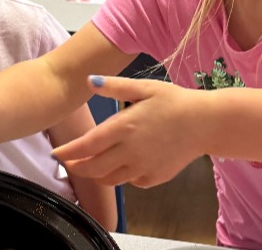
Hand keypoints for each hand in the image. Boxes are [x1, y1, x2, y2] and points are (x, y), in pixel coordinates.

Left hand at [52, 76, 202, 187]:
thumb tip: (88, 81)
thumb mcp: (144, 87)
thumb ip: (114, 86)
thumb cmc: (174, 101)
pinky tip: (122, 165)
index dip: (68, 152)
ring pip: (110, 179)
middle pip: (93, 167)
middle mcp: (130, 151)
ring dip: (96, 174)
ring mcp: (143, 167)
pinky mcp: (154, 178)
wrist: (205, 123)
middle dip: (77, 166)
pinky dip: (121, 176)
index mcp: (124, 127)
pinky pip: (130, 181)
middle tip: (69, 162)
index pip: (87, 146)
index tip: (56, 153)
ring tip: (90, 165)